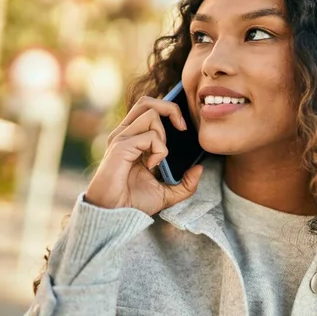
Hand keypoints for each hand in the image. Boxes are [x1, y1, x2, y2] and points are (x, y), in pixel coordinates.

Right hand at [85, 96, 203, 214]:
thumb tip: (200, 169)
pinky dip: (158, 150)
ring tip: (158, 158)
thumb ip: (186, 183)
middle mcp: (125, 134)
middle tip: (182, 128)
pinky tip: (151, 166)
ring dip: (163, 136)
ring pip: (150, 114)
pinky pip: (148, 136)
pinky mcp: (120, 147)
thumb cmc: (134, 203)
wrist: (115, 217)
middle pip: (147, 101)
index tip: (184, 128)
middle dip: (171, 109)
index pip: (150, 108)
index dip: (170, 110)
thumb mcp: (168, 194)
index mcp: (134, 138)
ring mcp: (121, 139)